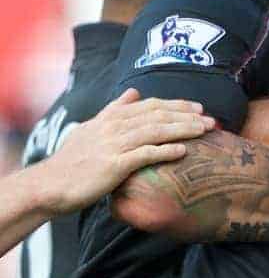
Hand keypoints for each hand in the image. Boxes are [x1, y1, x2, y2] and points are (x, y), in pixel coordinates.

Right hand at [37, 89, 214, 215]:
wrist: (49, 185)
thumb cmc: (72, 161)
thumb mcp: (91, 129)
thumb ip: (113, 110)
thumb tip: (133, 92)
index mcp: (110, 118)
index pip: (150, 106)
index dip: (176, 105)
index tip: (198, 107)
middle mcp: (113, 127)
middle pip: (157, 115)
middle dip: (187, 115)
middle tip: (211, 119)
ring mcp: (113, 145)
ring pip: (155, 131)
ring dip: (183, 129)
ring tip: (204, 130)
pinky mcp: (113, 165)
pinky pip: (144, 155)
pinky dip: (164, 150)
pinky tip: (183, 150)